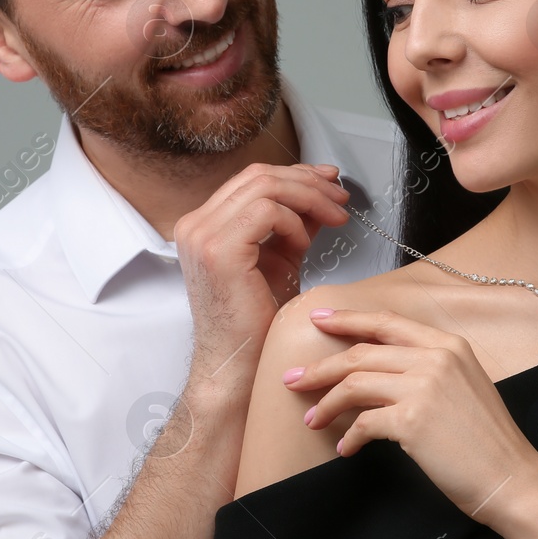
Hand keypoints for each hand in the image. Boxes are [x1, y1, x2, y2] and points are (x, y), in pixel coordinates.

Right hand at [173, 163, 351, 382]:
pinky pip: (266, 212)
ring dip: (310, 198)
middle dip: (309, 181)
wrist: (237, 364)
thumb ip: (295, 225)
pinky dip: (294, 223)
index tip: (329, 181)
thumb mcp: (280, 259)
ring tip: (335, 219)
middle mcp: (196, 225)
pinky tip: (304, 244)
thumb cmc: (254, 322)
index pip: (252, 179)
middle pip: (259, 176)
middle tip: (340, 197)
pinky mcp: (218, 251)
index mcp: (204, 224)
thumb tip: (321, 195)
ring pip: (265, 186)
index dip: (296, 174)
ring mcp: (202, 235)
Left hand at [287, 307, 537, 519]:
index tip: (320, 320)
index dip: (348, 319)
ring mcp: (424, 387)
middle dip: (321, 367)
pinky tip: (346, 449)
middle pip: (361, 354)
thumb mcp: (464, 387)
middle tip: (293, 380)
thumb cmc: (487, 441)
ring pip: (355, 384)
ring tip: (312, 419)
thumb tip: (379, 373)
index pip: (386, 323)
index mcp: (448, 345)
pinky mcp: (413, 420)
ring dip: (327, 403)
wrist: (512, 478)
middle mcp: (436, 358)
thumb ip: (428, 370)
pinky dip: (349, 436)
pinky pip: (364, 422)